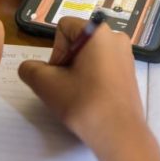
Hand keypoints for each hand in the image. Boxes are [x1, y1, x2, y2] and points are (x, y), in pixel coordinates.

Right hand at [18, 17, 159, 160]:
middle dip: (67, 61)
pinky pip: (103, 66)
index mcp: (99, 32)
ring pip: (90, 55)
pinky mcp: (130, 72)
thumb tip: (30, 67)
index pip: (64, 27)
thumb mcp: (46, 85)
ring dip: (79, 71)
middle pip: (78, 41)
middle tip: (66, 86)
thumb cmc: (83, 103)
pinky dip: (93, 77)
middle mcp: (116, 37)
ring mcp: (126, 55)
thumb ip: (30, 69)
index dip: (55, 50)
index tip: (59, 74)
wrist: (119, 133)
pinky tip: (92, 97)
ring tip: (79, 94)